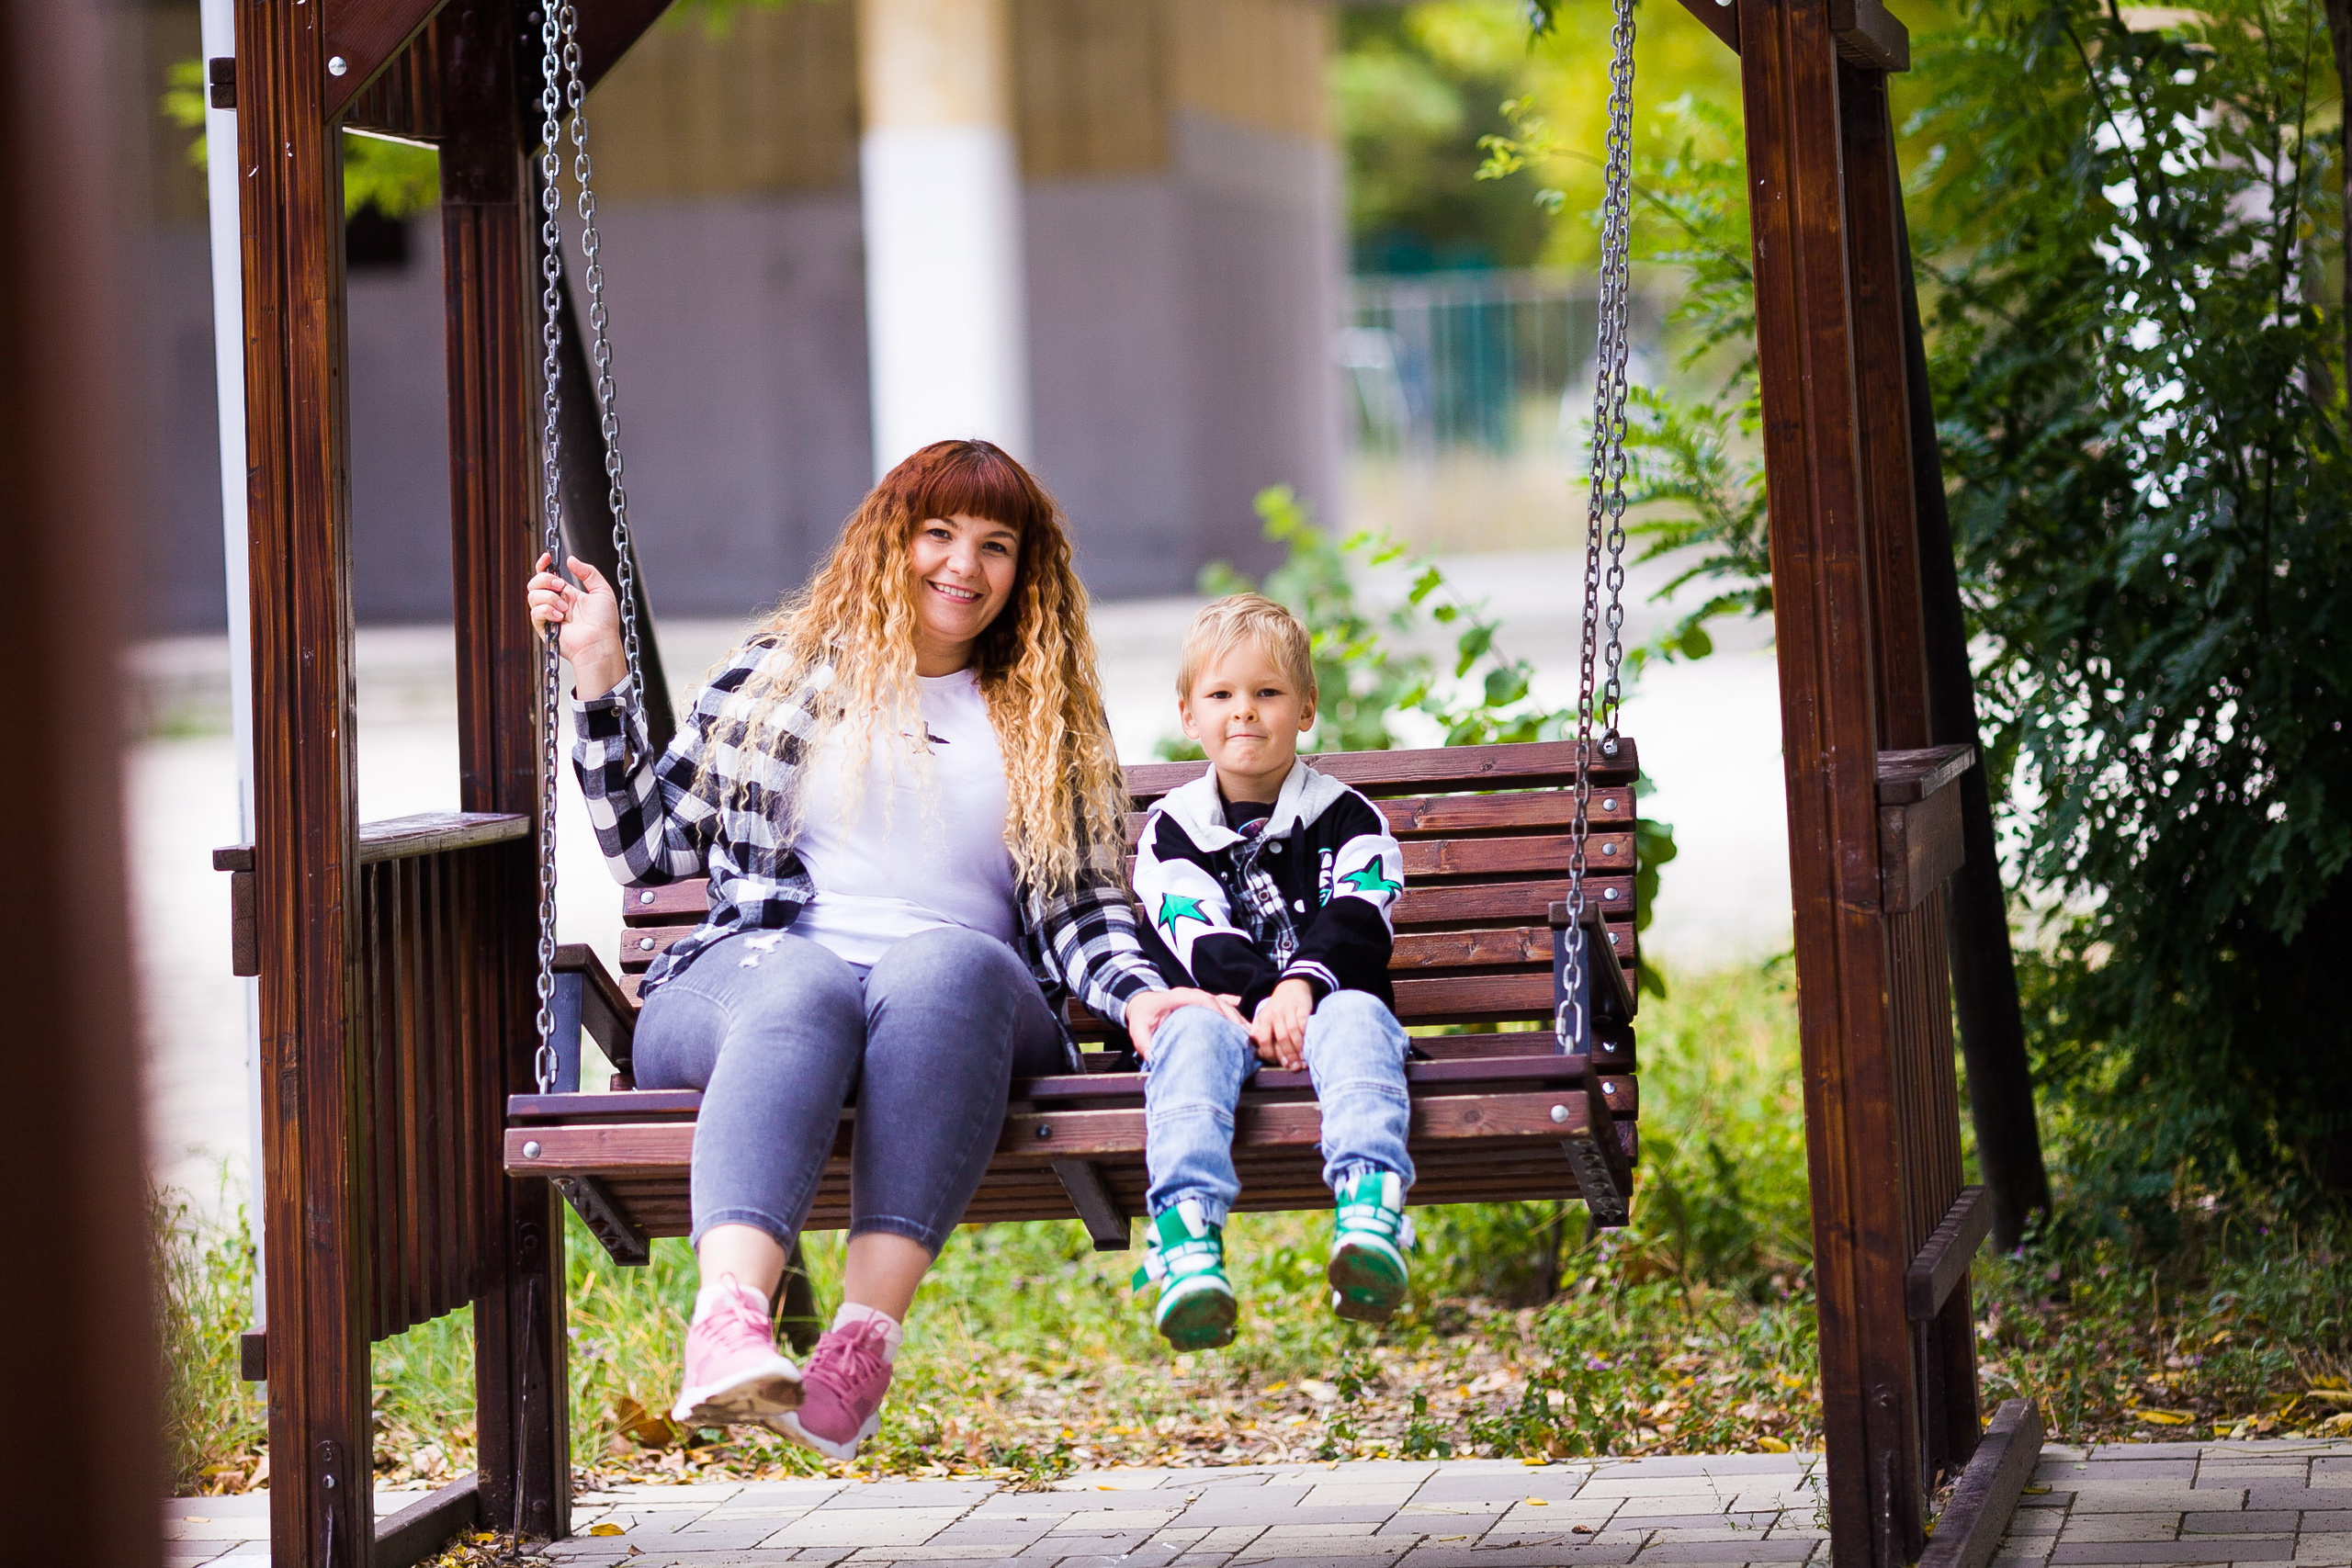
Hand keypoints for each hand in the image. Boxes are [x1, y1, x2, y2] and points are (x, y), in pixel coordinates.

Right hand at [526, 552, 628, 698]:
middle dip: (546, 580)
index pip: (548, 575)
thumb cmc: (604, 622)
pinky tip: (560, 618)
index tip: (547, 558)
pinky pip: (535, 612)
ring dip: (549, 598)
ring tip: (565, 609)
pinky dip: (547, 611)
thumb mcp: (602, 590)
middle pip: (536, 582)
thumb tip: (570, 559)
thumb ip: (588, 572)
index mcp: (567, 593)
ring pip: (533, 595)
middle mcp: (556, 602)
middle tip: (561, 587)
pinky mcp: (543, 627)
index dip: (543, 564)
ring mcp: (548, 615)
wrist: (600, 643)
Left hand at [1125, 987, 1248, 1060]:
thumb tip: (1154, 1058)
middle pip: (1218, 1002)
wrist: (1142, 1004)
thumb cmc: (1142, 1017)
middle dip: (1233, 1017)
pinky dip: (1235, 1008)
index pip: (1202, 1000)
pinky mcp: (1203, 1003)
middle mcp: (1192, 995)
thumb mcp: (1138, 1030)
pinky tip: (1246, 1020)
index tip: (1228, 1026)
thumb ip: (1145, 1044)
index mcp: (1178, 998)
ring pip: (1223, 1003)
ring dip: (1237, 1017)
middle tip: (1244, 1035)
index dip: (1217, 1011)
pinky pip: (1223, 1002)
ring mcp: (1199, 997)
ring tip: (1248, 1034)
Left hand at [1250, 978, 1315, 1068]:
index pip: (1264, 1040)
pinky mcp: (1302, 1007)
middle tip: (1294, 1068)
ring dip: (1298, 1049)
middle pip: (1280, 1038)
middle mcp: (1275, 1014)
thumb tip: (1260, 1053)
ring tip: (1303, 1062)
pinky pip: (1303, 1024)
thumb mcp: (1265, 1017)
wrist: (1292, 985)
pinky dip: (1306, 1036)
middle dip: (1288, 1056)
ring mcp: (1288, 1010)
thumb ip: (1260, 1033)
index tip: (1280, 1064)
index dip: (1271, 1054)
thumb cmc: (1277, 1007)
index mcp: (1263, 1019)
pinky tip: (1309, 1046)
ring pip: (1292, 1033)